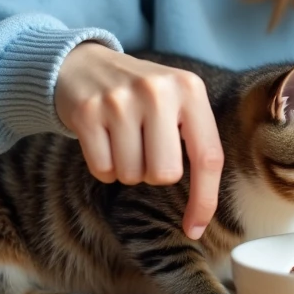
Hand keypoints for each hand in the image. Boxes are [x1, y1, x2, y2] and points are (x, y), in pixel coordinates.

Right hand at [54, 42, 223, 239]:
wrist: (85, 65)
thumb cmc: (141, 96)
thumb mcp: (176, 100)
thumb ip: (196, 139)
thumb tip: (202, 214)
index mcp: (189, 89)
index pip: (208, 157)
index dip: (204, 199)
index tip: (195, 228)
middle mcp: (157, 90)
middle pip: (165, 174)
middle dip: (153, 173)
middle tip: (144, 146)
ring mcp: (120, 100)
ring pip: (131, 176)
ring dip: (127, 169)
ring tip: (122, 138)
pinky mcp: (88, 112)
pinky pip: (102, 170)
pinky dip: (104, 167)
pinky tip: (102, 140)